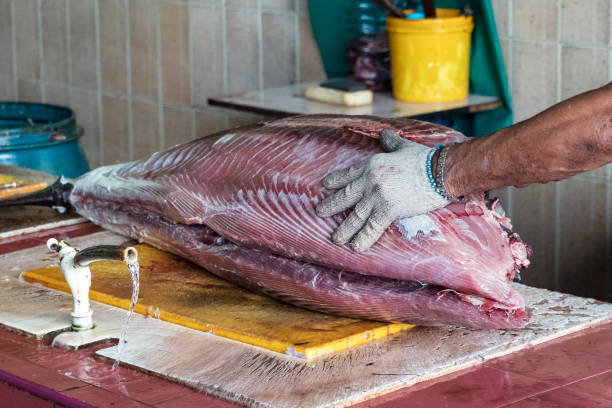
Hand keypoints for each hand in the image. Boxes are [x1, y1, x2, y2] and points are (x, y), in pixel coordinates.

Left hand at [316, 129, 449, 251]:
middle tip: (319, 212)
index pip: (348, 174)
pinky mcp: (387, 210)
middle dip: (331, 205)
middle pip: (345, 196)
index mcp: (372, 165)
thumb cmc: (425, 159)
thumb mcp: (404, 146)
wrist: (439, 171)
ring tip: (335, 239)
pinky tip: (354, 248)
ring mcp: (376, 196)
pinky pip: (371, 228)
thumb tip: (385, 133)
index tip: (325, 186)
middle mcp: (369, 181)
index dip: (336, 181)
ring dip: (344, 229)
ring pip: (355, 216)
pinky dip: (363, 239)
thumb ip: (391, 142)